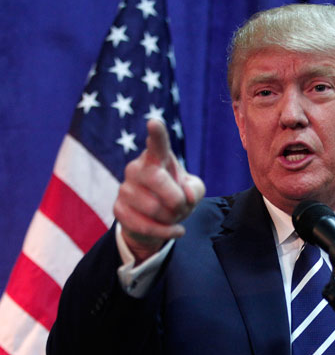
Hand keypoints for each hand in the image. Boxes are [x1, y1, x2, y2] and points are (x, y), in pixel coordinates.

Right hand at [113, 119, 204, 262]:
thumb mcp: (194, 191)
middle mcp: (137, 168)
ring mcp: (125, 188)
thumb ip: (196, 189)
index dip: (156, 135)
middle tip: (182, 206)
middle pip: (157, 181)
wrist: (156, 221)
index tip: (154, 123)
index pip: (157, 144)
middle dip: (176, 199)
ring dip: (172, 218)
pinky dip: (166, 232)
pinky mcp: (118, 209)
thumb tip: (186, 196)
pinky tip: (175, 230)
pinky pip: (146, 226)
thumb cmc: (176, 197)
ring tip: (173, 216)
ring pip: (154, 208)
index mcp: (157, 158)